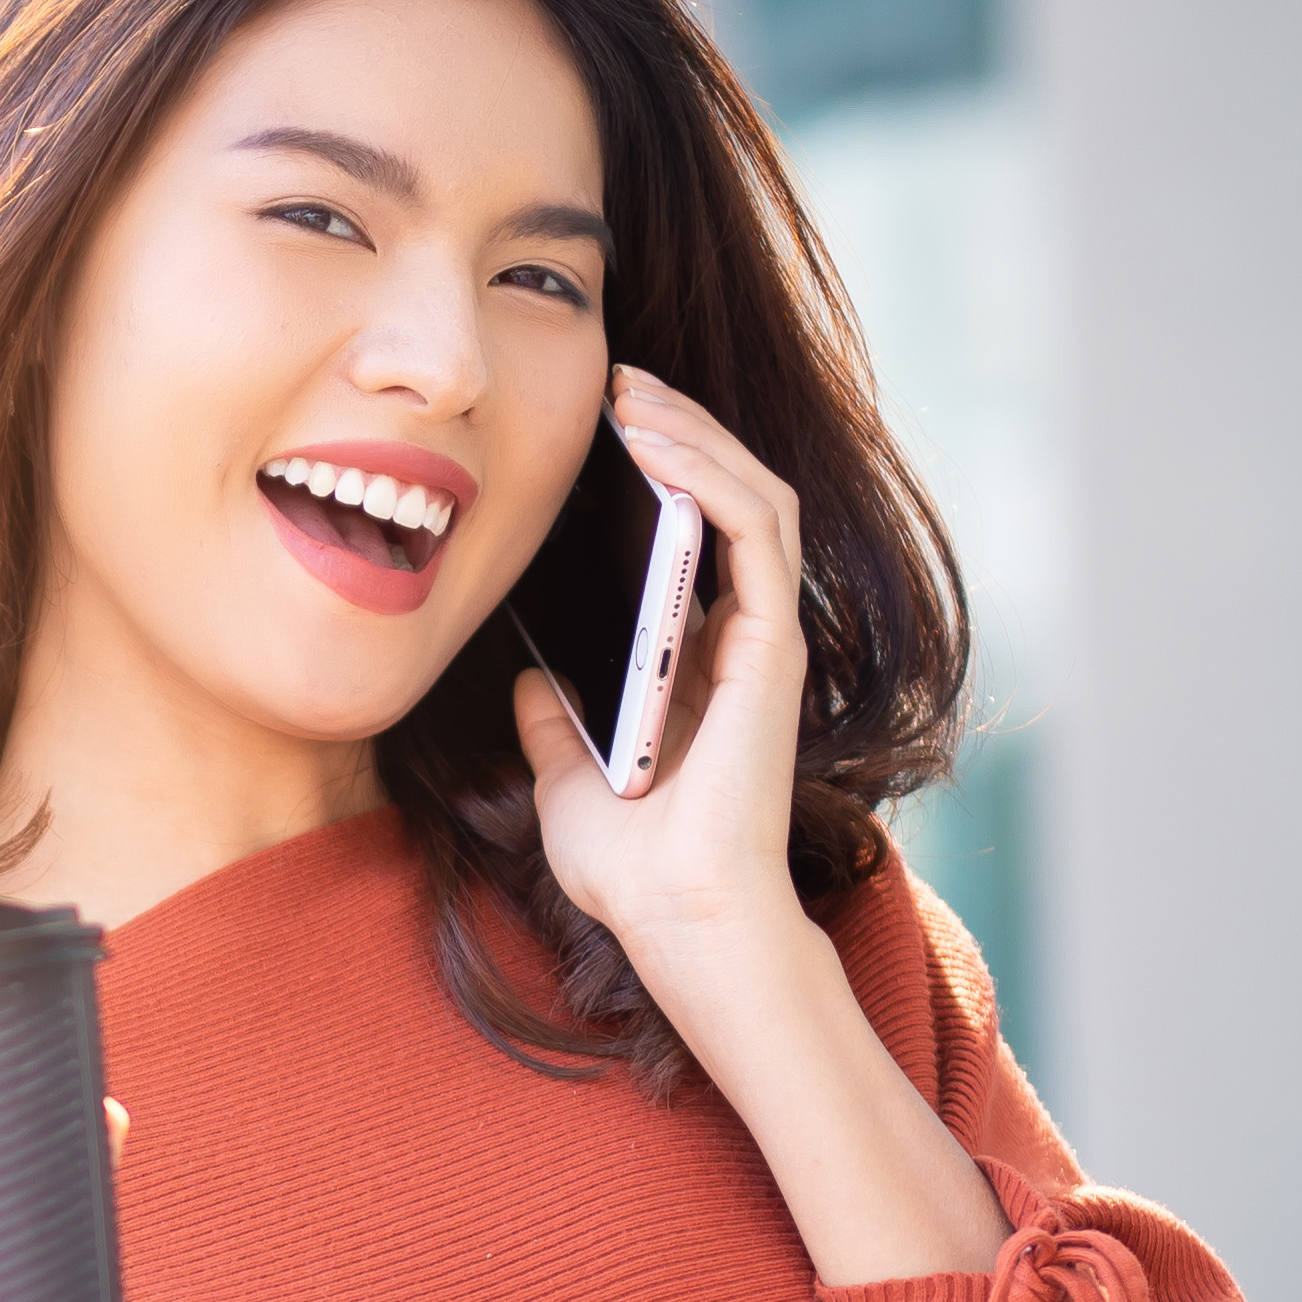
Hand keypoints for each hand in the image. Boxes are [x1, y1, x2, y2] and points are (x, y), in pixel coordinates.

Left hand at [508, 362, 826, 1022]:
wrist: (673, 919)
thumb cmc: (632, 868)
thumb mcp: (565, 778)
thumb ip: (554, 724)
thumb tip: (530, 678)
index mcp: (700, 663)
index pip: (695, 537)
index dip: (661, 474)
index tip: (602, 431)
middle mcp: (741, 642)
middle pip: (728, 499)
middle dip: (677, 431)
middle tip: (617, 382)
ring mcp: (763, 640)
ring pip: (751, 497)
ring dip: (695, 435)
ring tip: (633, 395)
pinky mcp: (771, 646)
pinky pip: (755, 533)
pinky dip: (711, 478)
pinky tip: (659, 445)